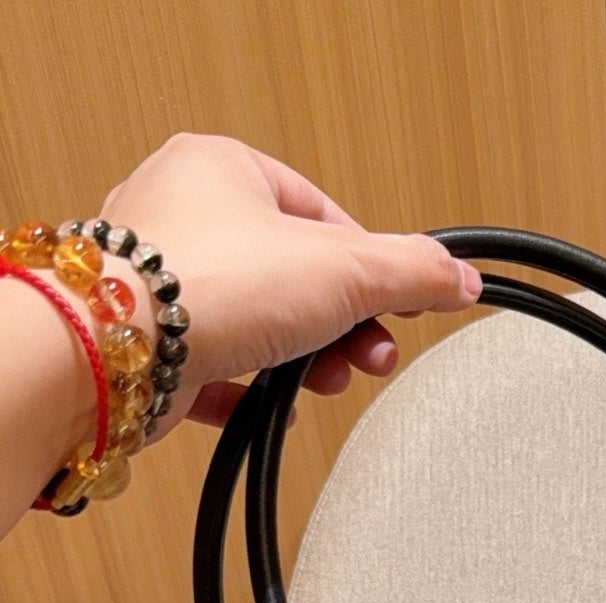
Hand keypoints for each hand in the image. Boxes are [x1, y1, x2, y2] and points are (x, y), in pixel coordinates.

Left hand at [101, 133, 480, 433]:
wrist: (119, 348)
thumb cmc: (206, 282)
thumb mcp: (344, 269)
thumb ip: (411, 272)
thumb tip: (458, 277)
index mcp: (223, 166)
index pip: (325, 215)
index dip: (368, 269)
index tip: (395, 306)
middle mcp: (182, 212)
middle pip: (294, 274)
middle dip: (340, 326)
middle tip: (366, 355)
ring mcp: (159, 280)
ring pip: (257, 321)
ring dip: (302, 359)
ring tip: (321, 381)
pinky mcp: (147, 340)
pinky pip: (215, 366)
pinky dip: (249, 389)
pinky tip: (271, 402)